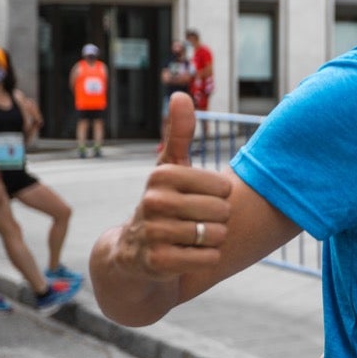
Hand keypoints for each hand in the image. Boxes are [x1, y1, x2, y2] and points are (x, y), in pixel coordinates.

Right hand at [114, 93, 231, 279]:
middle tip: (197, 222)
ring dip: (213, 240)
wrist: (134, 257)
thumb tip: (180, 94)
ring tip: (193, 238)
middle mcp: (152, 202)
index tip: (202, 199)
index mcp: (160, 176)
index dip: (221, 197)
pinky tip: (190, 255)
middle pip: (221, 211)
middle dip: (218, 220)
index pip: (222, 187)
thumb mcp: (170, 169)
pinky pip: (209, 258)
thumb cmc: (163, 205)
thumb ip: (180, 134)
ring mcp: (153, 233)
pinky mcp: (158, 263)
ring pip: (215, 236)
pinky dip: (208, 259)